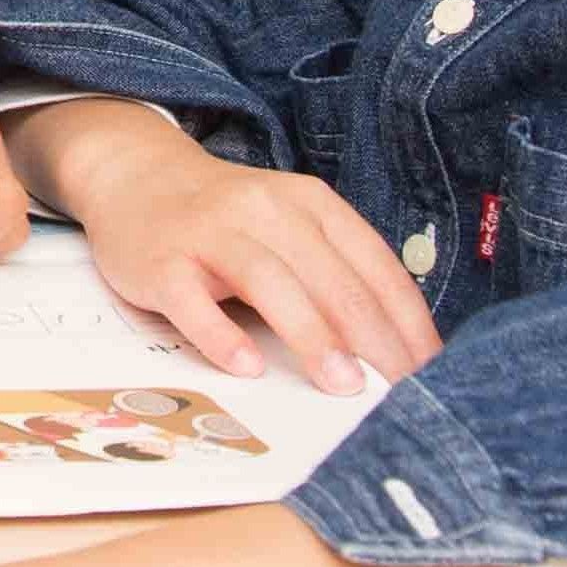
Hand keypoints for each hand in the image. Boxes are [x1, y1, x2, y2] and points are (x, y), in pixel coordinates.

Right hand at [37, 105, 437, 395]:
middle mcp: (263, 210)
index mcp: (309, 203)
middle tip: (398, 392)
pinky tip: (247, 367)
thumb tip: (391, 352)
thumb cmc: (227, 219)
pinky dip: (221, 335)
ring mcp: (209, 233)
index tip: (430, 372)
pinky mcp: (160, 261)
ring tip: (341, 385)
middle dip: (371, 338)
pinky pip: (192, 301)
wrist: (135, 175)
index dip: (407, 322)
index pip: (374, 265)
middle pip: (329, 277)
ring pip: (269, 282)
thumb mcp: (289, 227)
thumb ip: (333, 276)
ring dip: (311, 336)